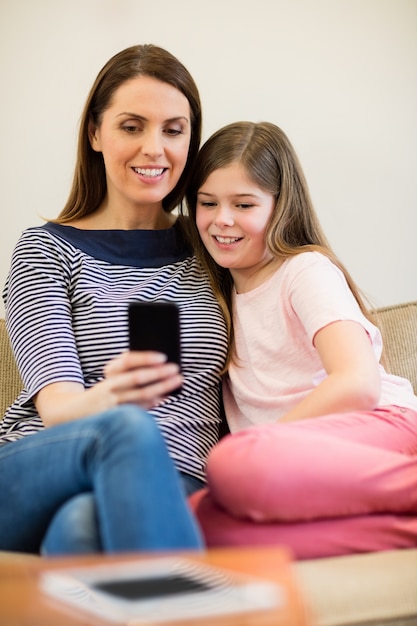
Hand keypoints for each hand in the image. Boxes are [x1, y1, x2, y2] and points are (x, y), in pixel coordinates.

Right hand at [35, 351, 182, 426]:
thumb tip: (154, 361)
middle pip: (138, 380)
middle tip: (177, 370)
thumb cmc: (98, 391)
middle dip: (160, 375)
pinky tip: (164, 397)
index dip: (145, 358)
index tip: (163, 356)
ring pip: (141, 396)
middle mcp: (108, 389)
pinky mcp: (116, 418)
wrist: (69, 414)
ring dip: (161, 389)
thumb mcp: (109, 376)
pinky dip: (152, 403)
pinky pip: (138, 409)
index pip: (128, 362)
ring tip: (176, 382)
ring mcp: (112, 406)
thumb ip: (126, 368)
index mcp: (107, 374)